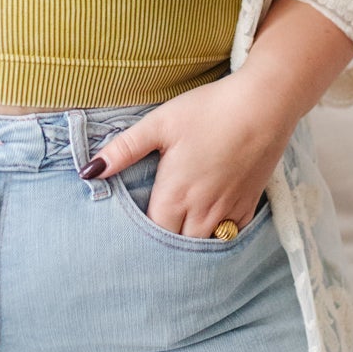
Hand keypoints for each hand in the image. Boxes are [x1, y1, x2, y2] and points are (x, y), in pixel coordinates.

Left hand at [80, 73, 291, 237]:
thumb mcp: (159, 123)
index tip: (129, 233)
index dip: (138, 237)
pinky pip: (230, 236)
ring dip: (190, 243)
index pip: (150, 235)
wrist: (263, 105)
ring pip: (204, 246)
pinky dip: (218, 237)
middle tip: (151, 237)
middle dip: (163, 245)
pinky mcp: (248, 205)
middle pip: (176, 246)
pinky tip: (209, 227)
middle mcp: (200, 212)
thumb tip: (88, 171)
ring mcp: (227, 211)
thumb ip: (123, 149)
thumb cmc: (208, 110)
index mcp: (174, 195)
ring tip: (178, 234)